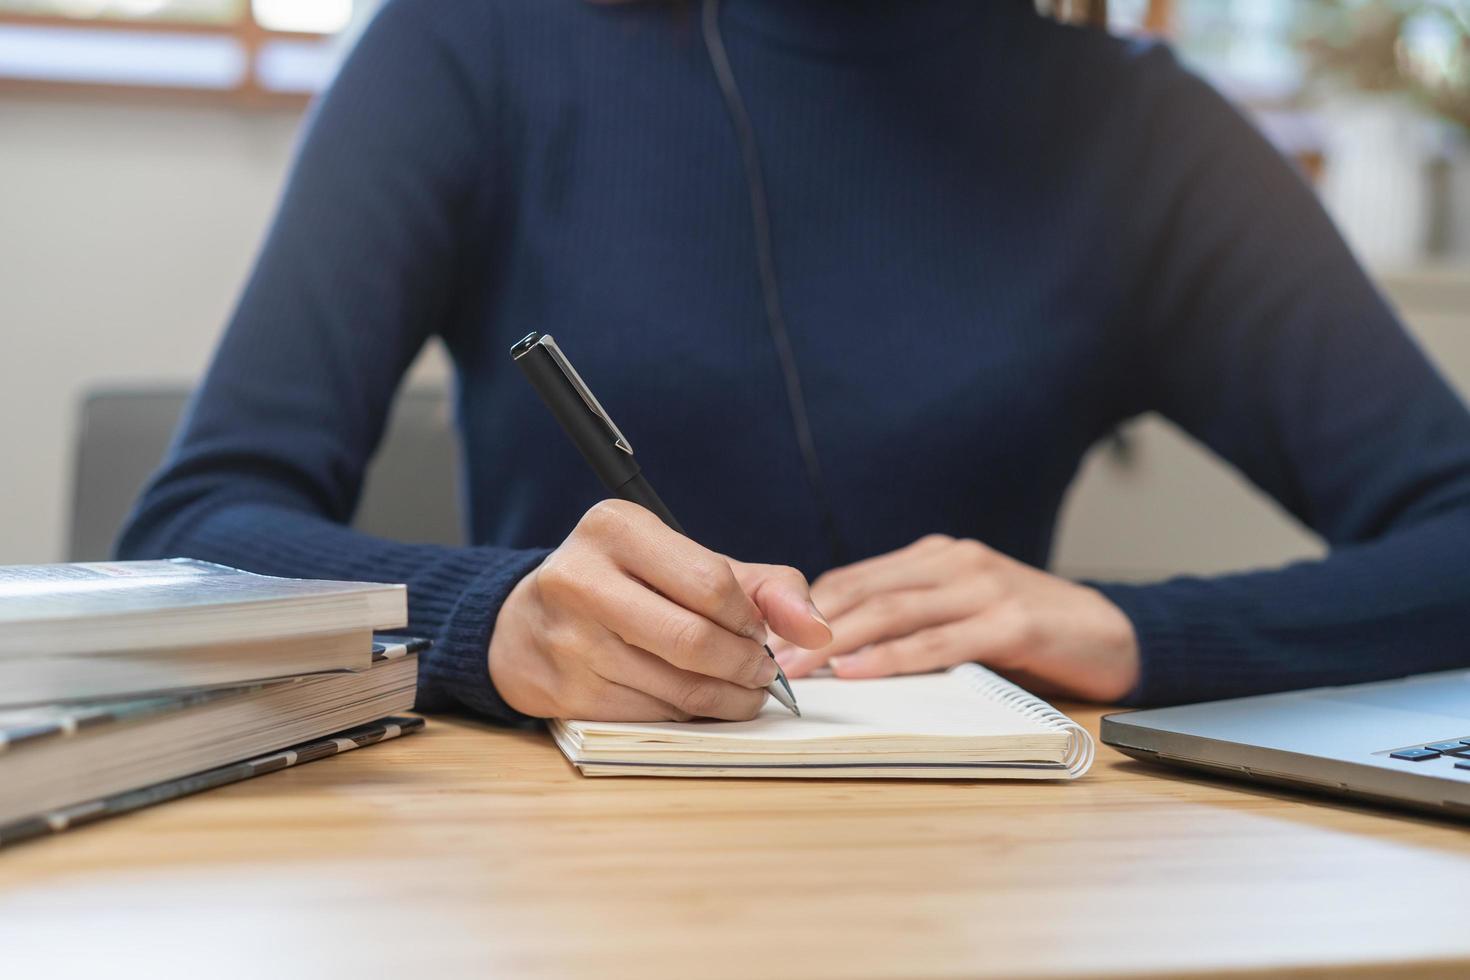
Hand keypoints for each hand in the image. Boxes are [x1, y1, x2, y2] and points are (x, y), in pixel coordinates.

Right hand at [489, 499, 831, 720]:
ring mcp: (568, 639)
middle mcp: (581, 579)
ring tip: (740, 691)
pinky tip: (695, 703)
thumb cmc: (625, 587)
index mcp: (615, 528)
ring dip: (728, 699)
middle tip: (762, 672)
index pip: (711, 583)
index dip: (751, 619)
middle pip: (696, 641)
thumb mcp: (686, 563)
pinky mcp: (564, 691)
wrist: (526, 623)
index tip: (758, 631)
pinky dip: (689, 716)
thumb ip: (764, 586)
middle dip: (747, 666)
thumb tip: (818, 629)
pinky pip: (652, 716)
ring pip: (678, 687)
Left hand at [769, 534, 1138, 701]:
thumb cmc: (1029, 629)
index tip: (764, 638)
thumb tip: (836, 646)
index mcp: (937, 557)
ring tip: (798, 669)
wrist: (1113, 633)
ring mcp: (985, 589)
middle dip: (808, 628)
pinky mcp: (1012, 623)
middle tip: (764, 658)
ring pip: (894, 613)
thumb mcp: (964, 611)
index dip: (805, 608)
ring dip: (838, 643)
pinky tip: (860, 671)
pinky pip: (940, 642)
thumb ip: (913, 617)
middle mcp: (956, 563)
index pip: (855, 579)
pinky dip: (894, 658)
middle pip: (865, 593)